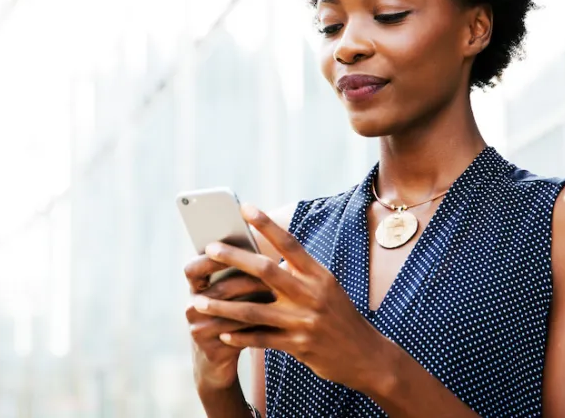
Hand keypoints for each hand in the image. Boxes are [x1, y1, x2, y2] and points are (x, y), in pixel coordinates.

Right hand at [184, 252, 274, 391]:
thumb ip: (239, 274)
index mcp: (195, 290)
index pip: (193, 268)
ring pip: (230, 312)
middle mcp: (192, 308)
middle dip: (246, 280)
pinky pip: (236, 334)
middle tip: (271, 272)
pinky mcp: (210, 350)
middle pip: (219, 289)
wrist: (216, 366)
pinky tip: (275, 320)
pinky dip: (256, 326)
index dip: (210, 258)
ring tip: (278, 294)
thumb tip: (267, 248)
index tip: (235, 248)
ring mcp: (198, 330)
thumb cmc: (230, 320)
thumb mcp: (228, 297)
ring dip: (255, 302)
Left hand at [190, 204, 394, 394]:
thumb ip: (299, 273)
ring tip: (199, 301)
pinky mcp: (298, 345)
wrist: (366, 356)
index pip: (289, 244)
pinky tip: (222, 333)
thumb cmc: (339, 316)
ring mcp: (304, 321)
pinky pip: (261, 339)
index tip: (245, 208)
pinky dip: (240, 336)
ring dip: (223, 305)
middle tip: (209, 249)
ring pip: (254, 310)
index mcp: (319, 275)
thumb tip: (265, 256)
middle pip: (266, 271)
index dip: (267, 224)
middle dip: (235, 258)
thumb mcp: (327, 288)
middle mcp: (311, 294)